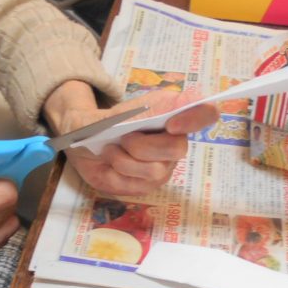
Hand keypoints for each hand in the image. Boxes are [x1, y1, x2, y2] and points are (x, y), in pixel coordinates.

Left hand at [45, 83, 219, 195]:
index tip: (171, 124)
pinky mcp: (147, 185)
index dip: (197, 118)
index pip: (206, 113)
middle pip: (178, 148)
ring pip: (155, 170)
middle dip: (144, 146)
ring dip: (124, 160)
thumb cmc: (104, 121)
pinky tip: (109, 165)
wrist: (81, 140)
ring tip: (109, 150)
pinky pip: (137, 185)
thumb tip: (187, 101)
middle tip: (123, 138)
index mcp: (173, 113)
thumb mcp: (120, 110)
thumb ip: (153, 108)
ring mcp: (163, 166)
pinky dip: (116, 174)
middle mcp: (175, 141)